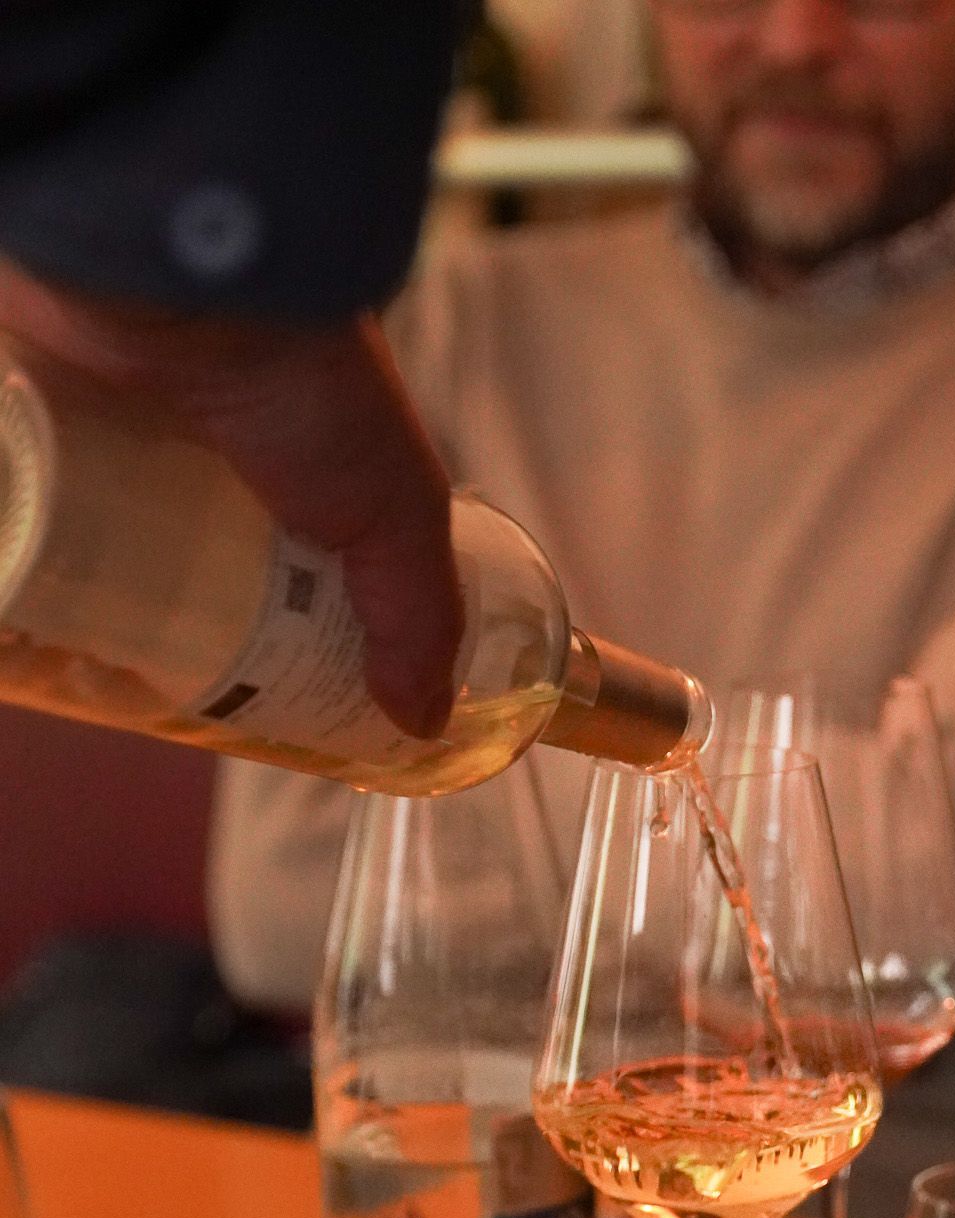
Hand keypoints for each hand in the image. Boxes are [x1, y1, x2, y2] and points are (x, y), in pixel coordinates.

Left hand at [0, 261, 459, 737]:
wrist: (185, 268)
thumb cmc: (303, 378)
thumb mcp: (394, 507)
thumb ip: (419, 610)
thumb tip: (423, 722)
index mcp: (275, 464)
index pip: (261, 570)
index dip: (255, 641)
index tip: (240, 704)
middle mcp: (188, 437)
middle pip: (163, 557)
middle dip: (154, 625)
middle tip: (144, 689)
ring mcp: (106, 416)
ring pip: (79, 527)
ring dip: (69, 585)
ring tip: (65, 651)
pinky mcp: (36, 397)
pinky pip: (15, 480)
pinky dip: (13, 540)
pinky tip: (13, 599)